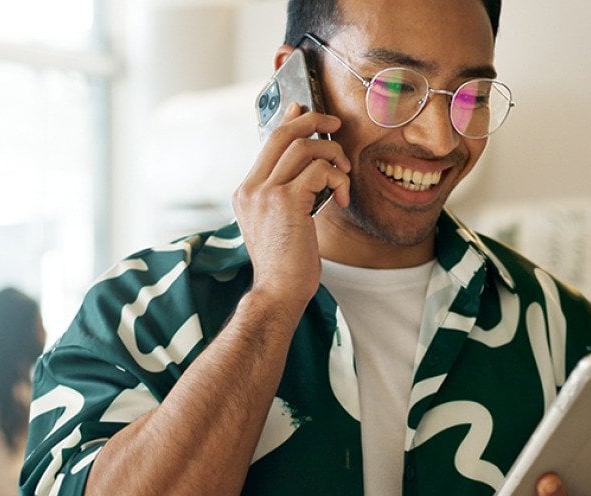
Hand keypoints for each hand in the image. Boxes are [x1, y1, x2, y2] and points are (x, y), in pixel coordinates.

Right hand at [231, 102, 351, 307]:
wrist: (278, 291)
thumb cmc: (286, 264)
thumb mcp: (281, 223)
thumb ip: (287, 195)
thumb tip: (309, 168)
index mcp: (246, 192)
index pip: (267, 142)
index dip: (289, 120)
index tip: (304, 108)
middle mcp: (250, 188)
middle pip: (282, 133)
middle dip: (313, 121)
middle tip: (335, 125)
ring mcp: (264, 193)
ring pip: (303, 147)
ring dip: (333, 155)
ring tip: (344, 175)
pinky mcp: (285, 201)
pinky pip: (319, 170)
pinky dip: (337, 178)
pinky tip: (341, 197)